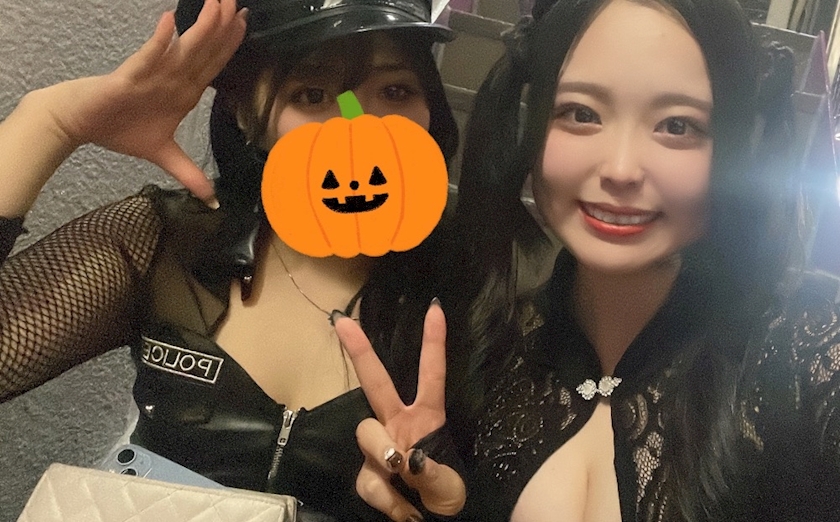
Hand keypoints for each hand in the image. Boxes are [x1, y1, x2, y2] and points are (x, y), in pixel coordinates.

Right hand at [38, 0, 246, 202]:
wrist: (81, 124)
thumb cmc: (119, 129)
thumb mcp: (163, 156)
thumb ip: (189, 173)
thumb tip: (212, 200)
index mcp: (183, 92)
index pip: (213, 65)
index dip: (230, 46)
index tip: (246, 23)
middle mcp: (172, 79)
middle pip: (204, 51)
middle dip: (223, 28)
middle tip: (239, 4)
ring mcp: (152, 75)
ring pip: (182, 49)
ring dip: (201, 28)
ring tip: (218, 5)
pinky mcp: (128, 77)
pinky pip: (147, 57)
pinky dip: (159, 41)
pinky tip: (171, 21)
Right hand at [334, 301, 465, 520]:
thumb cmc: (450, 495)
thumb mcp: (451, 484)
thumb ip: (432, 471)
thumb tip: (408, 460)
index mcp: (427, 417)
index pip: (432, 375)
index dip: (434, 343)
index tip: (436, 308)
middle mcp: (398, 423)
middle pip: (376, 382)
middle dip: (361, 351)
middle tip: (344, 322)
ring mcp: (380, 448)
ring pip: (365, 434)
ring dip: (383, 455)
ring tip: (404, 481)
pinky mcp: (368, 475)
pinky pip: (366, 480)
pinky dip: (384, 497)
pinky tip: (402, 509)